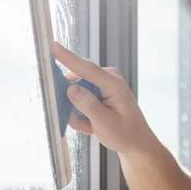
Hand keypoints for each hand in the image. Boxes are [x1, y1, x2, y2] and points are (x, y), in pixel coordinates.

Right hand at [51, 41, 156, 155]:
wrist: (136, 143)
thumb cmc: (125, 135)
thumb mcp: (105, 124)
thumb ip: (88, 105)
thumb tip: (71, 88)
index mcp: (113, 84)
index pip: (87, 68)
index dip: (68, 58)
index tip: (53, 46)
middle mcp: (108, 78)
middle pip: (77, 79)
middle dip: (74, 102)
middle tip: (83, 123)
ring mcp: (103, 83)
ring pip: (76, 91)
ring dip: (79, 112)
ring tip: (91, 126)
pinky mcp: (99, 90)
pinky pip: (81, 97)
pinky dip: (83, 113)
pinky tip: (92, 124)